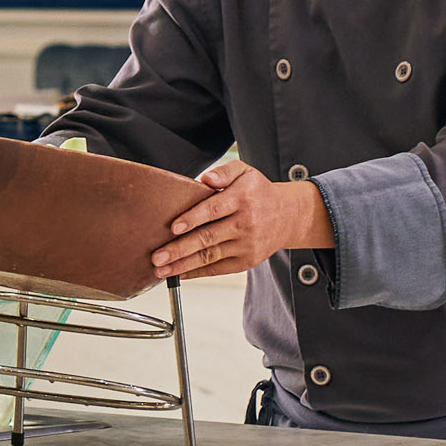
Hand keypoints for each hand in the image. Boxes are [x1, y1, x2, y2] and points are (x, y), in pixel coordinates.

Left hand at [152, 155, 330, 278]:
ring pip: (210, 256)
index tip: (173, 227)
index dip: (192, 219)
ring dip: (183, 265)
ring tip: (161, 269)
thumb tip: (205, 179)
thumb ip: (224, 172)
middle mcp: (245, 224)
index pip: (213, 209)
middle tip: (157, 256)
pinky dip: (197, 273)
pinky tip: (179, 274)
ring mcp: (246, 245)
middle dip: (179, 249)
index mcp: (242, 199)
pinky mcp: (246, 261)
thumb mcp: (245, 172)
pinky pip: (218, 269)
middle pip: (208, 238)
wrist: (288, 216)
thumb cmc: (258, 192)